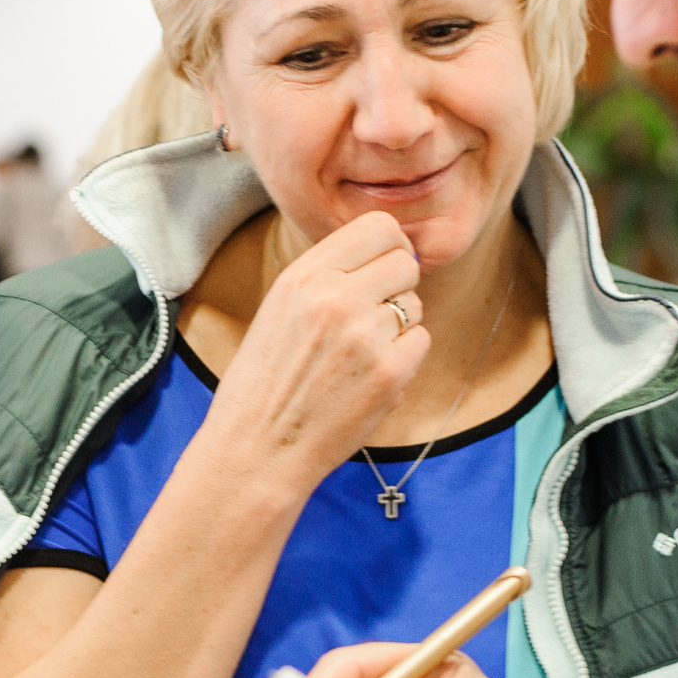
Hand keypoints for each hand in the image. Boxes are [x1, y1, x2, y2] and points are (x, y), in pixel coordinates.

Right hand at [194, 212, 429, 493]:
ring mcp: (366, 336)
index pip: (380, 227)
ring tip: (358, 354)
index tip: (381, 271)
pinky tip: (368, 377)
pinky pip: (421, 341)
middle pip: (405, 262)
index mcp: (304, 276)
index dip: (389, 248)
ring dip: (398, 325)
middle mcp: (336, 298)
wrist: (257, 449)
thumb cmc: (265, 382)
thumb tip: (387, 249)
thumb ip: (327, 275)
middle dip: (396, 286)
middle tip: (371, 318)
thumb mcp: (279, 308)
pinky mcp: (390, 374)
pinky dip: (403, 358)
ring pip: (415, 304)